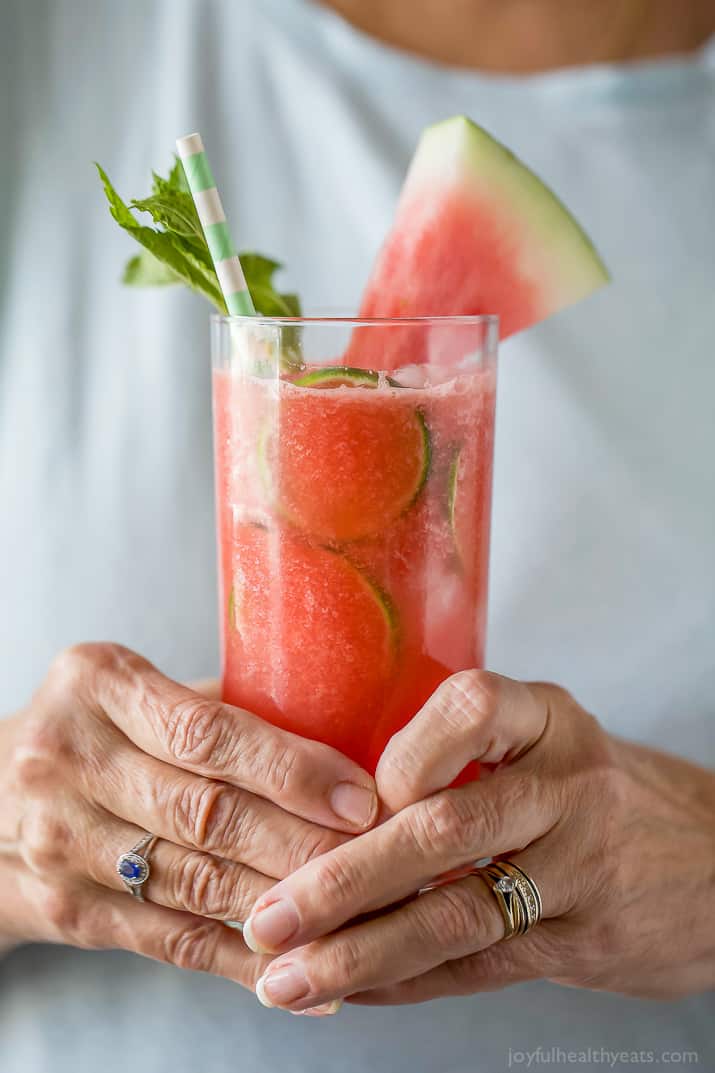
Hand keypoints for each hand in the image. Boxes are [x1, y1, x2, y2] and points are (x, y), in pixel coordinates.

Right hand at [0, 643, 376, 987]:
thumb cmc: (93, 731)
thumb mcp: (137, 691)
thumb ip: (221, 709)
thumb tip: (345, 731)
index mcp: (97, 684)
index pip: (206, 733)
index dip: (291, 769)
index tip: (360, 797)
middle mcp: (69, 760)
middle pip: (207, 813)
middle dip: (303, 843)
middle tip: (380, 860)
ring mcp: (60, 842)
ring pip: (195, 883)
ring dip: (284, 906)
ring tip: (357, 915)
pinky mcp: (66, 911)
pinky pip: (168, 941)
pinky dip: (239, 960)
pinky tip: (297, 973)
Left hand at [241, 670, 714, 1011]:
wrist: (712, 862)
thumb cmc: (595, 789)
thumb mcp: (548, 740)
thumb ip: (462, 752)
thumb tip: (329, 789)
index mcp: (548, 717)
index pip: (470, 708)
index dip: (402, 754)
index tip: (346, 795)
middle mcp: (567, 784)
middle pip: (446, 828)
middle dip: (343, 879)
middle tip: (270, 917)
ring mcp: (580, 865)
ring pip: (457, 914)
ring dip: (362, 950)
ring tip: (289, 977)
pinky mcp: (582, 941)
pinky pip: (477, 966)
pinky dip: (405, 982)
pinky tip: (349, 989)